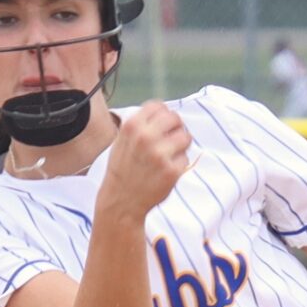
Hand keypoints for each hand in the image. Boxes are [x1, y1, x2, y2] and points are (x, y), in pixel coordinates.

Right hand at [100, 101, 193, 220]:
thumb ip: (141, 124)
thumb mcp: (122, 139)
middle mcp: (146, 137)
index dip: (164, 114)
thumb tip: (164, 112)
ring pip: (185, 136)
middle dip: (176, 127)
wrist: (121, 199)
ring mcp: (160, 154)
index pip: (158, 106)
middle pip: (175, 118)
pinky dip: (179, 164)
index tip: (164, 124)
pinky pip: (185, 158)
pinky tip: (167, 170)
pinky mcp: (172, 170)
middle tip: (172, 138)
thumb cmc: (123, 169)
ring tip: (171, 154)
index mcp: (132, 126)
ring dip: (182, 144)